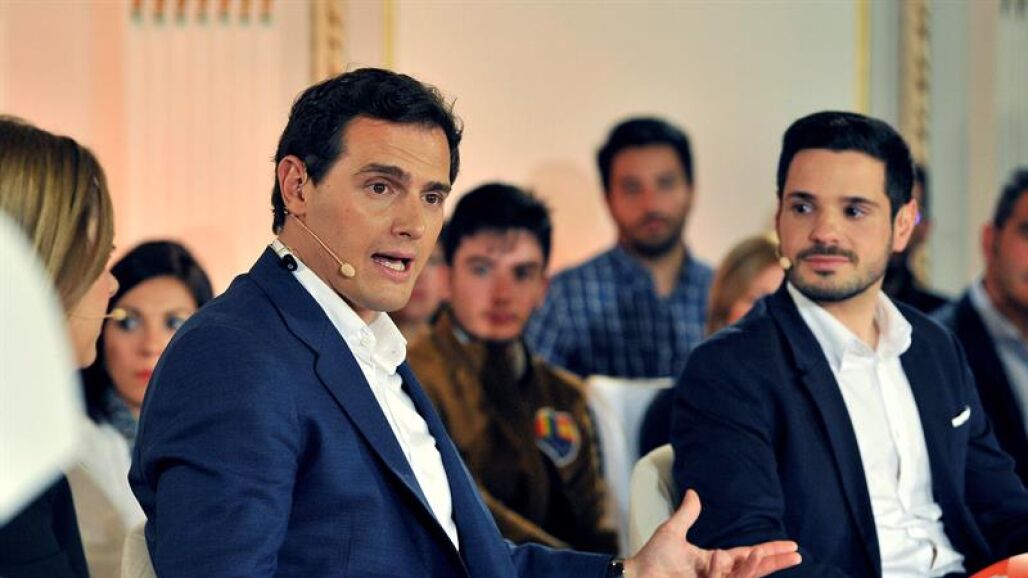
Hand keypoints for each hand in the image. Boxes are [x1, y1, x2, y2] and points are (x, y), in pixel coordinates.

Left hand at [624, 489, 800, 577]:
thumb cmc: (651, 558)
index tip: (792, 546)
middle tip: (797, 554)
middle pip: (754, 569)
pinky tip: (725, 557)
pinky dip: (730, 571)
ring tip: (759, 552)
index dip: (770, 551)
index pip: (748, 556)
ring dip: (753, 566)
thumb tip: (694, 492)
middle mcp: (718, 576)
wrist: (636, 576)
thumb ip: (687, 514)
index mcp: (715, 562)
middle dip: (775, 562)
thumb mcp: (672, 531)